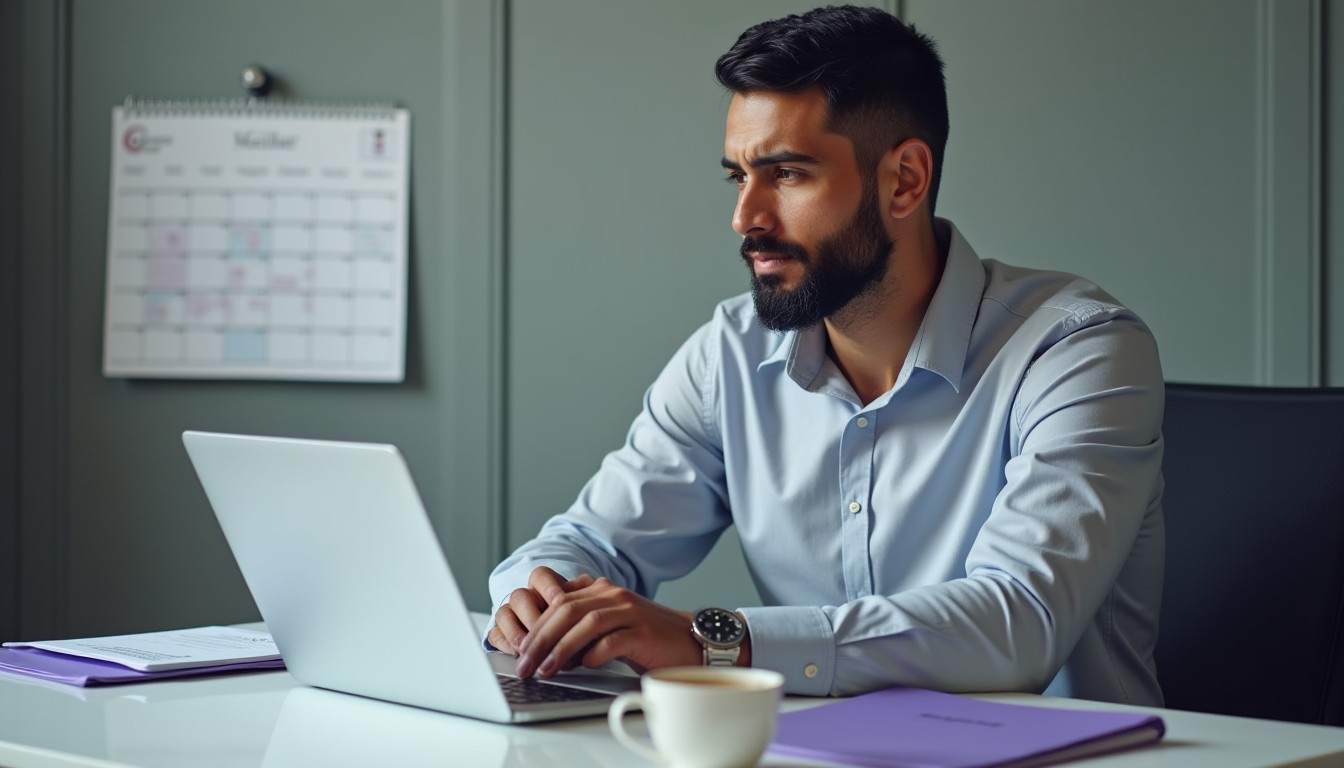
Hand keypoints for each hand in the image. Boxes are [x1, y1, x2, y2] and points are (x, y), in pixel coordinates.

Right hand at [487, 566, 593, 654]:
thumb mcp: (586, 611)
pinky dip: (506, 645)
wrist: (568, 640)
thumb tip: (592, 598)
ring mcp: (512, 615)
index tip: (560, 600)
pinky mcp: (502, 634)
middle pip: (520, 596)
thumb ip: (586, 603)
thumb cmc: (580, 623)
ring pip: (504, 614)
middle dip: (532, 617)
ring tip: (529, 649)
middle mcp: (526, 598)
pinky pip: (495, 635)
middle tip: (545, 634)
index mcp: (546, 586)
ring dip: (517, 633)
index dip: (548, 587)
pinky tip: (518, 655)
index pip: (541, 576)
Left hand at [509, 570, 702, 678]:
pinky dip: (594, 655)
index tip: (520, 651)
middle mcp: (614, 595)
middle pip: (566, 609)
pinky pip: (613, 640)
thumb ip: (582, 623)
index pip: (558, 601)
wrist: (690, 642)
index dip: (535, 625)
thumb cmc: (646, 639)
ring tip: (545, 670)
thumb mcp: (610, 624)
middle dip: (540, 639)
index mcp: (601, 590)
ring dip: (561, 648)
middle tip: (524, 664)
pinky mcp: (644, 632)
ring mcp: (631, 611)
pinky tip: (585, 668)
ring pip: (586, 623)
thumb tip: (544, 645)